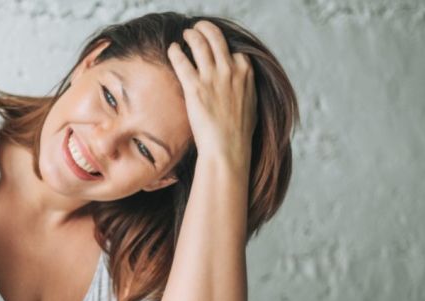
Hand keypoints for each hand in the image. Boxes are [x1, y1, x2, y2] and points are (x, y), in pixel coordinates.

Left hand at [167, 20, 257, 171]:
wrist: (228, 149)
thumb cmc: (239, 134)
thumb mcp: (251, 106)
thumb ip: (245, 91)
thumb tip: (241, 90)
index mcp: (246, 74)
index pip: (236, 53)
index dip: (225, 51)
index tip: (218, 51)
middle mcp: (230, 71)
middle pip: (217, 39)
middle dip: (206, 30)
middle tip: (198, 29)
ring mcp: (212, 77)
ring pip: (200, 44)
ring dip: (192, 35)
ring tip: (185, 34)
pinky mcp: (195, 87)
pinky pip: (182, 62)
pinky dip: (176, 52)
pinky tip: (172, 48)